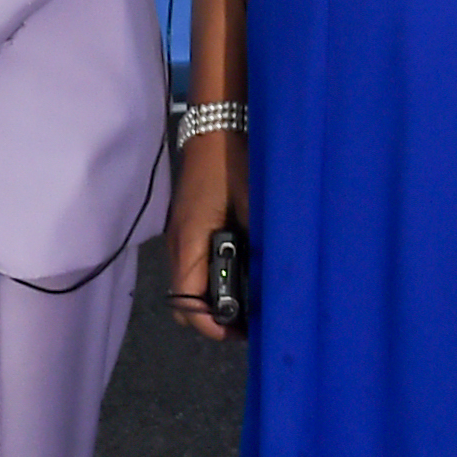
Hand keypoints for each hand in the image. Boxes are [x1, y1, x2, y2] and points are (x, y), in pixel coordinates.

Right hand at [164, 131, 247, 342]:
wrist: (216, 124)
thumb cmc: (234, 162)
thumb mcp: (254, 204)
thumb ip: (262, 244)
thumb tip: (276, 281)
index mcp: (191, 242)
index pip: (189, 304)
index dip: (214, 326)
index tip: (244, 333)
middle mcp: (179, 245)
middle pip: (184, 303)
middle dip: (213, 319)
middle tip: (250, 321)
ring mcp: (181, 237)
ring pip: (188, 286)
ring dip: (213, 299)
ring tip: (249, 300)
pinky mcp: (188, 228)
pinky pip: (194, 267)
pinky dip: (212, 278)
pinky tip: (241, 272)